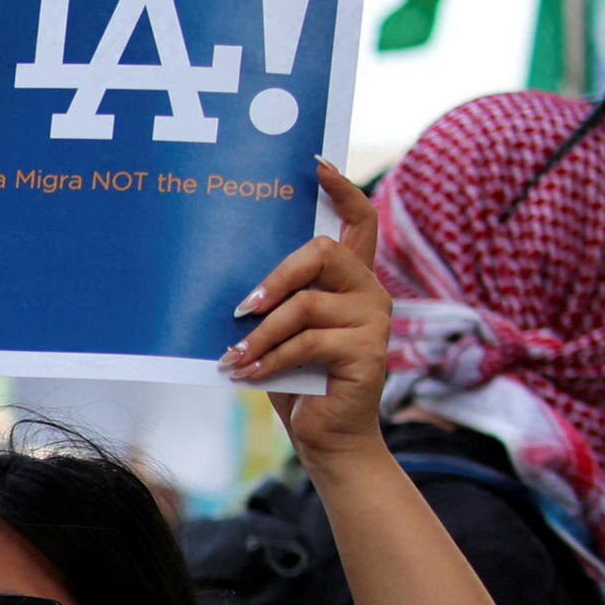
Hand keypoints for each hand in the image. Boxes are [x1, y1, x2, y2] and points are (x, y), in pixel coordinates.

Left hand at [225, 163, 388, 457]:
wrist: (327, 438)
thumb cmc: (298, 381)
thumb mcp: (282, 333)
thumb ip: (275, 301)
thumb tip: (231, 281)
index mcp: (351, 280)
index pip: (358, 220)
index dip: (341, 189)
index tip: (317, 166)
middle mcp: (369, 292)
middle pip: (322, 252)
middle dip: (275, 276)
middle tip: (241, 305)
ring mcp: (373, 320)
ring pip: (305, 304)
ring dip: (260, 333)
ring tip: (233, 356)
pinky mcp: (368, 352)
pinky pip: (307, 342)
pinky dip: (269, 358)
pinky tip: (246, 374)